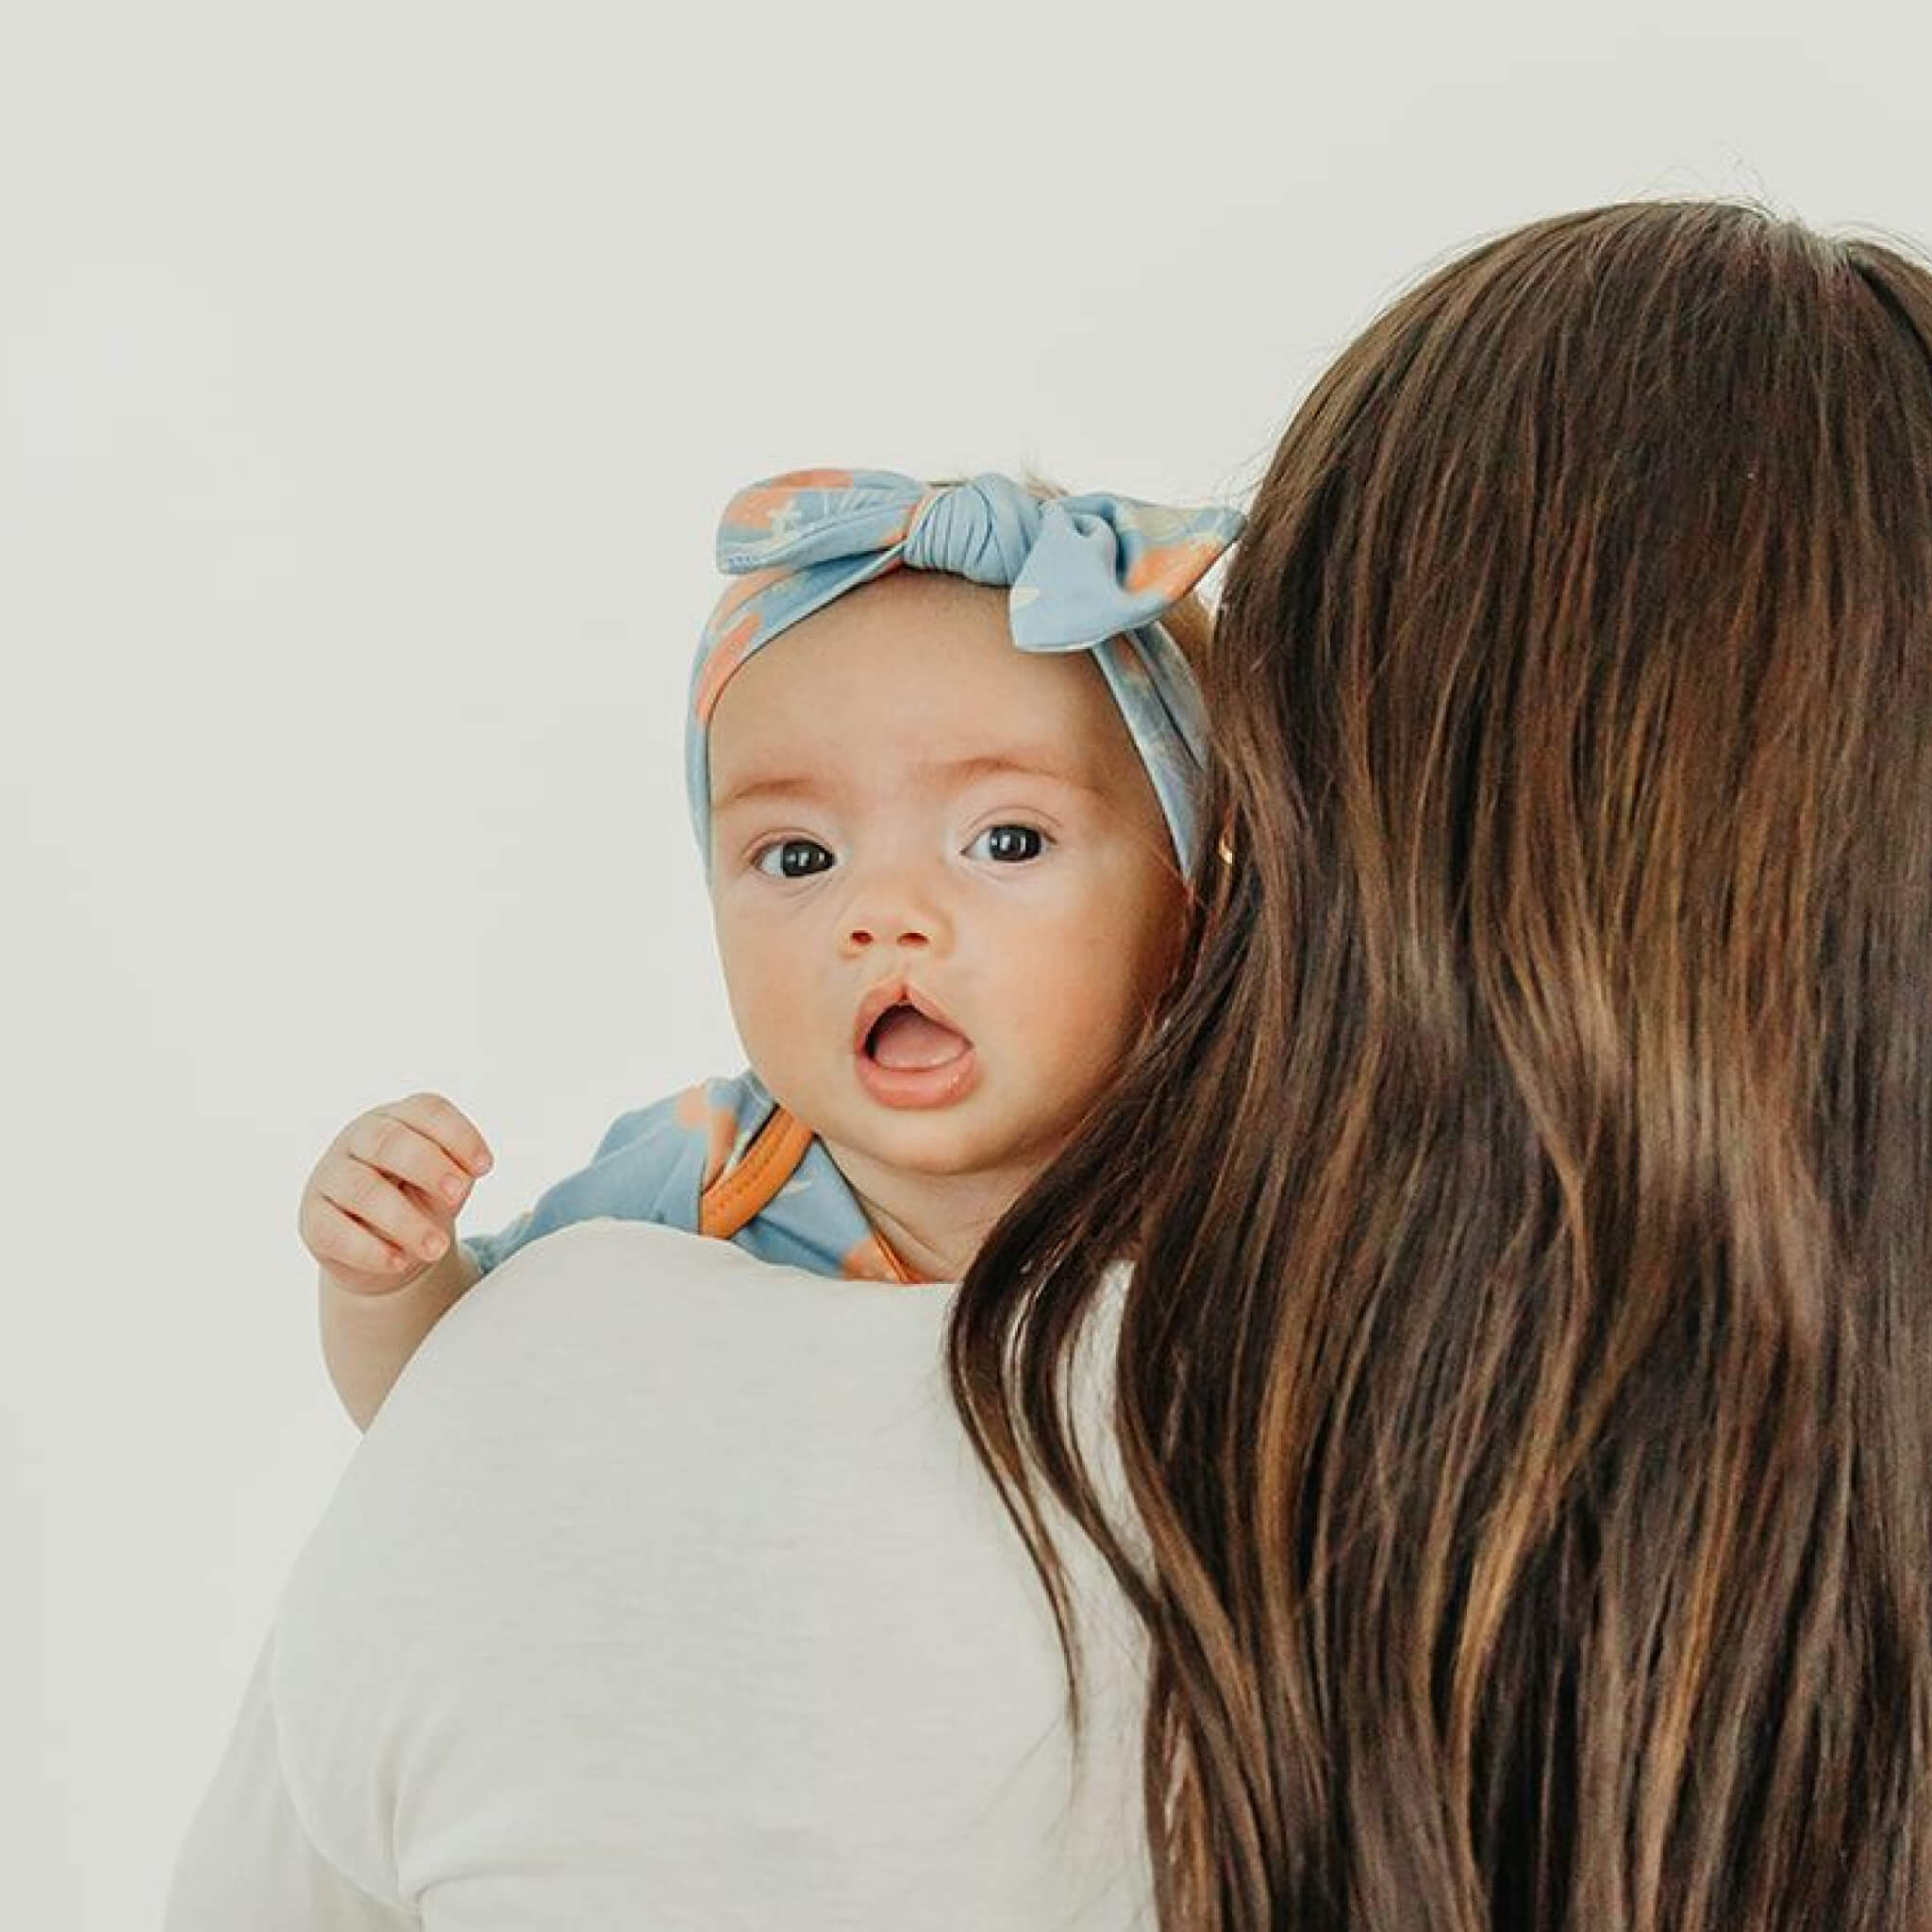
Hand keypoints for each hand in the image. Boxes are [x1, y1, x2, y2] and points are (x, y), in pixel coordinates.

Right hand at [299, 1093, 493, 1295]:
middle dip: (427, 1166)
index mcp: (399, 1118)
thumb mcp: (444, 1182)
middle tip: (458, 1195)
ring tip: (436, 1247)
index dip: (459, 1135)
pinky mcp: (313, 1218)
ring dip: (404, 1219)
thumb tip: (465, 1173)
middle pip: (388, 1141)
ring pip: (362, 1188)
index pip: (427, 1110)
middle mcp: (359, 1139)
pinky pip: (335, 1230)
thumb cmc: (419, 1198)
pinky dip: (369, 1249)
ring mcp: (330, 1176)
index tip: (485, 1168)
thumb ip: (454, 1172)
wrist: (384, 1248)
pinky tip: (399, 1261)